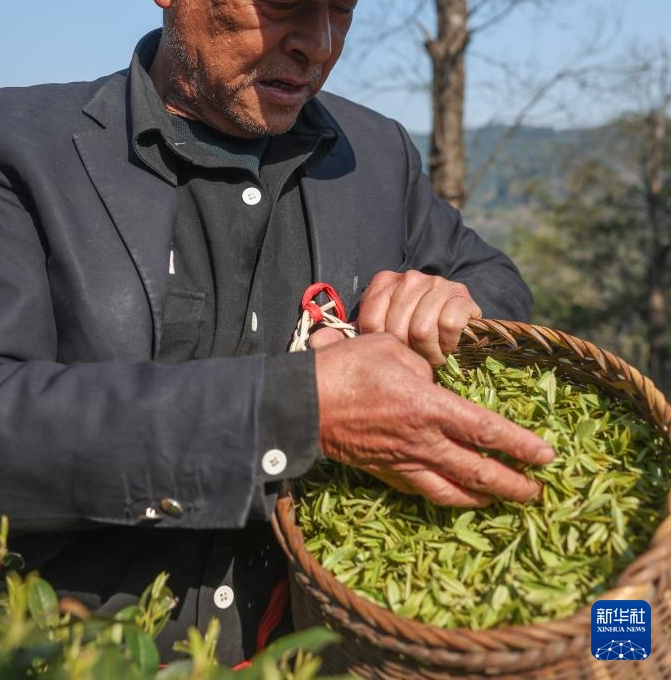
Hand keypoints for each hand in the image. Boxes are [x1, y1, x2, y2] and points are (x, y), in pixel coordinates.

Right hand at [314, 333, 553, 506]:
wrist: (305, 403)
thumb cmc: (349, 368)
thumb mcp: (393, 350)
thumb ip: (423, 369)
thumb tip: (434, 384)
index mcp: (430, 407)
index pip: (487, 430)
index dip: (520, 445)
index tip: (546, 455)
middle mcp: (423, 442)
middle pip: (478, 471)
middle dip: (513, 483)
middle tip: (537, 491)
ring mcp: (404, 462)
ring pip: (452, 490)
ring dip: (483, 498)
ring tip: (502, 501)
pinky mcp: (386, 472)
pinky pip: (424, 491)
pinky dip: (447, 497)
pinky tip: (456, 496)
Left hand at [358, 270, 481, 364]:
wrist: (457, 313)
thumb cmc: (415, 323)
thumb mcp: (383, 321)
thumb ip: (358, 329)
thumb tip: (323, 342)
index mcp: (384, 282)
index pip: (371, 322)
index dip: (382, 345)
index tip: (393, 351)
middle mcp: (409, 278)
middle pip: (397, 329)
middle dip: (407, 352)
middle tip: (415, 358)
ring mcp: (436, 283)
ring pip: (422, 330)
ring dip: (429, 352)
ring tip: (432, 354)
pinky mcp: (460, 295)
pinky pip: (448, 326)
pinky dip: (448, 343)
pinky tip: (447, 343)